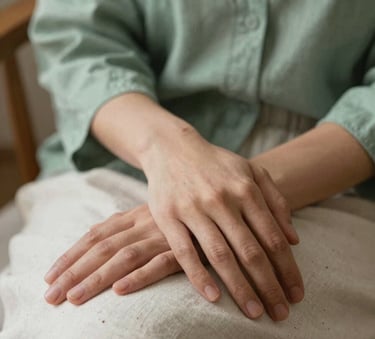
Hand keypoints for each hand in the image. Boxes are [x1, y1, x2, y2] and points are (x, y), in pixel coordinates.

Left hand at [44, 205, 181, 304]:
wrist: (216, 199)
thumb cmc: (182, 212)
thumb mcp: (153, 213)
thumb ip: (128, 225)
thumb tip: (97, 236)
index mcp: (135, 215)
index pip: (96, 235)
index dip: (71, 255)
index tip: (49, 275)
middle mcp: (145, 223)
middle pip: (103, 247)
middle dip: (74, 271)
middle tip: (50, 296)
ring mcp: (164, 235)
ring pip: (125, 256)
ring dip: (97, 278)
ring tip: (74, 298)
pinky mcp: (186, 249)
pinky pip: (161, 263)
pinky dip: (140, 276)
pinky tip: (121, 290)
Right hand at [140, 127, 303, 320]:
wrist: (172, 148)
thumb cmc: (215, 164)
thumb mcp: (251, 171)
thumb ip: (276, 200)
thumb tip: (294, 239)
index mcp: (245, 189)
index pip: (272, 237)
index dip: (287, 268)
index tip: (296, 293)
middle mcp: (221, 199)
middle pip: (250, 250)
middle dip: (269, 285)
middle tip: (281, 313)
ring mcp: (193, 208)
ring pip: (220, 255)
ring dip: (240, 288)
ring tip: (255, 312)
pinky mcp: (168, 217)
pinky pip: (184, 252)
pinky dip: (199, 276)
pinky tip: (214, 297)